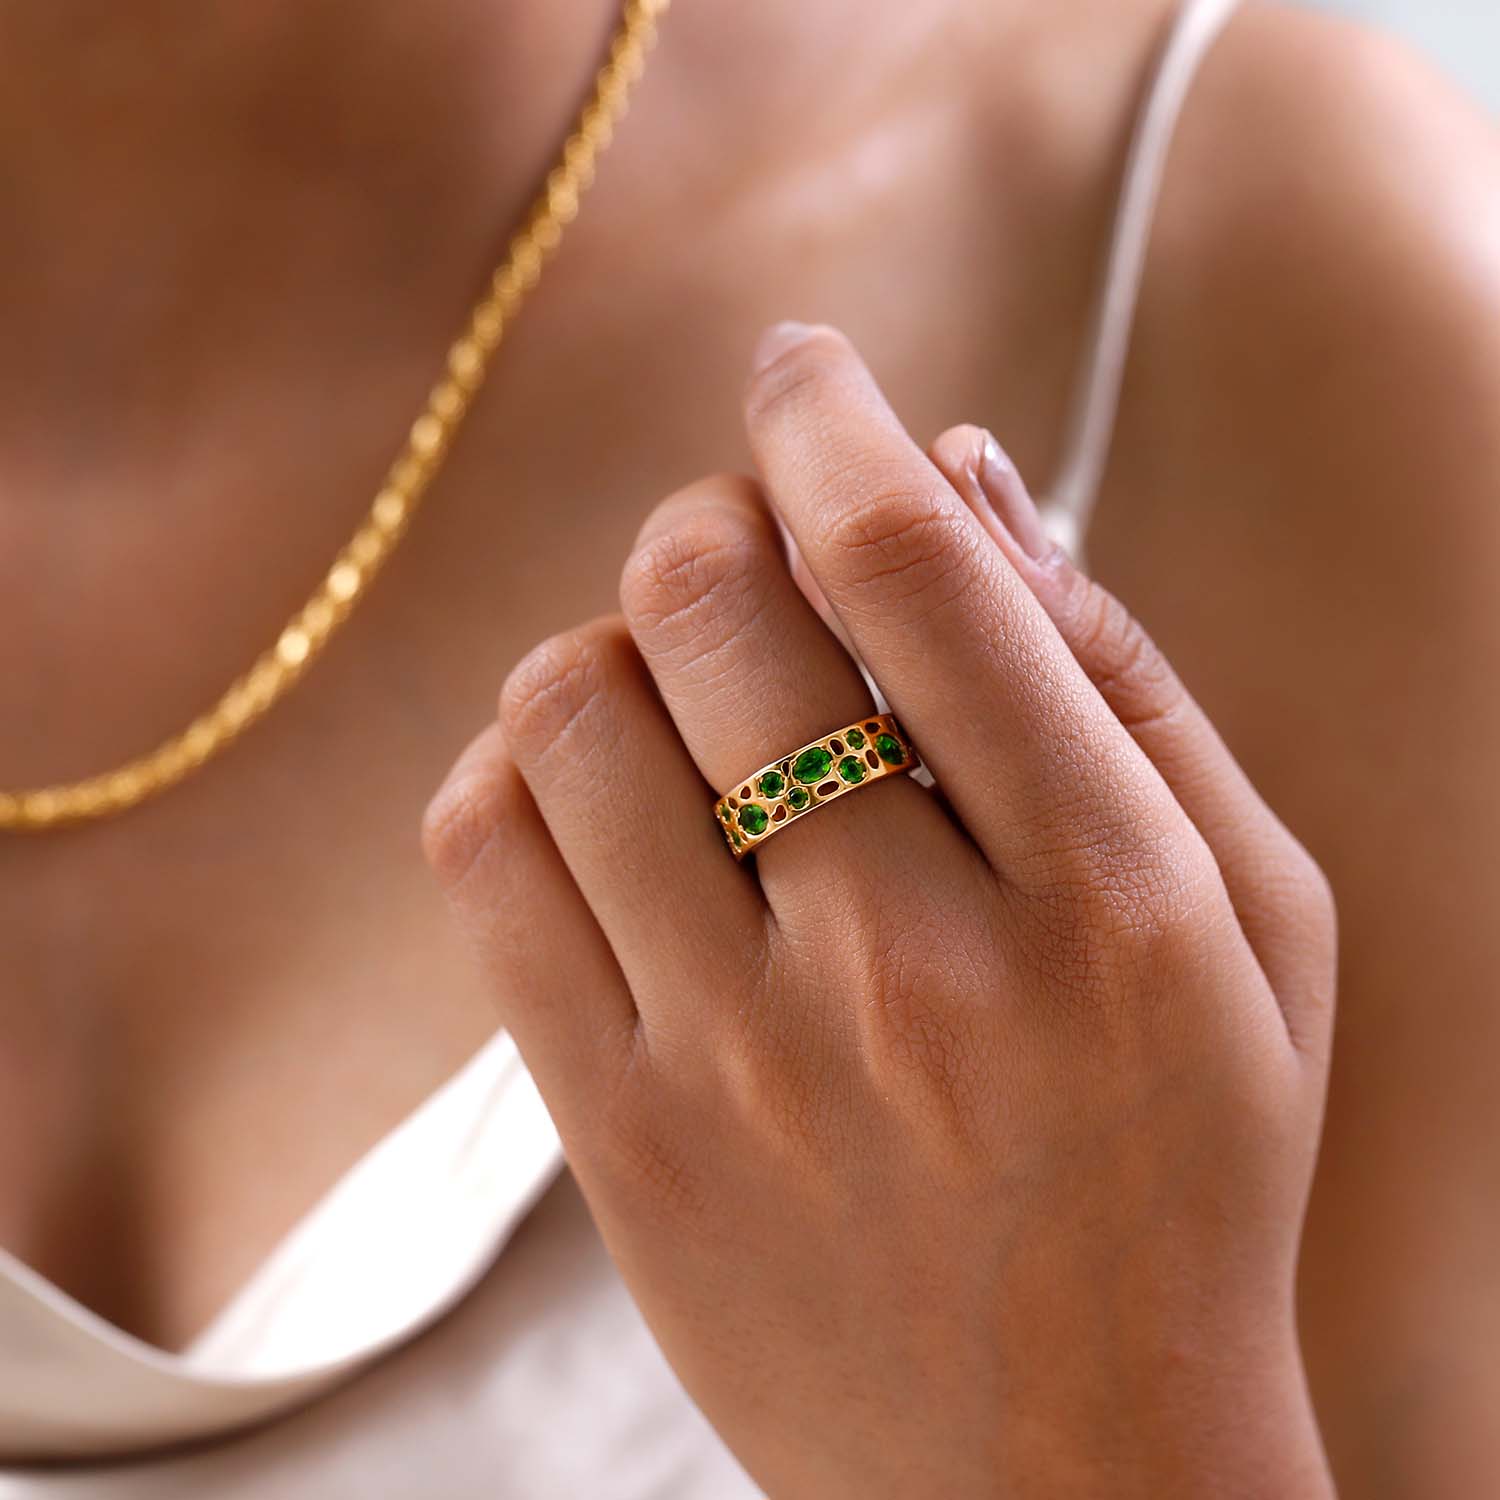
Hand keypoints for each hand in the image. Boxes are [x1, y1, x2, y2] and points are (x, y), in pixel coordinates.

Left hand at [424, 324, 1337, 1496]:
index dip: (826, 410)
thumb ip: (1120, 679)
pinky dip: (521, 769)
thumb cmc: (1185, 1173)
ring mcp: (739, 1065)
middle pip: (708, 599)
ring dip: (613, 638)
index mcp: (1103, 898)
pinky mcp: (621, 1144)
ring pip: (569, 711)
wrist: (1068, 1476)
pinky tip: (603, 797)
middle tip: (751, 545)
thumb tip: (958, 476)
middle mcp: (907, 970)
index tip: (802, 363)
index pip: (910, 563)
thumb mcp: (1254, 922)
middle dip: (714, 514)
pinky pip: (485, 861)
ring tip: (682, 690)